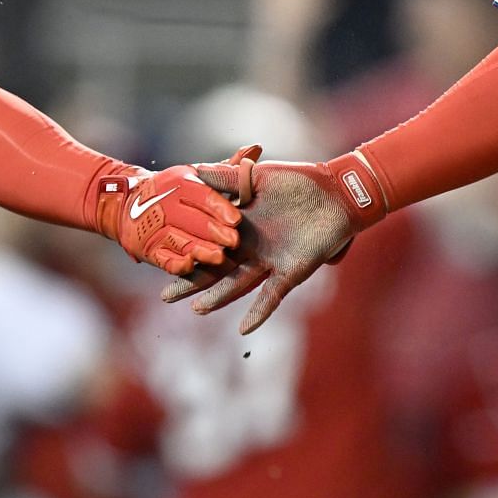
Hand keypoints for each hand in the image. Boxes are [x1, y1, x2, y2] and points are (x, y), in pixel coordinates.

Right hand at [91, 163, 247, 276]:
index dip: (219, 208)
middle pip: (191, 219)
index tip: (237, 219)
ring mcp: (154, 226)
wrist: (128, 205)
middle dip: (213, 231)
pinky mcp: (146, 248)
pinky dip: (175, 262)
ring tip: (218, 257)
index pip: (202, 195)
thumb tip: (256, 148)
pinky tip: (190, 265)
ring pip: (178, 239)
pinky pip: (161, 257)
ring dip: (198, 249)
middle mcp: (165, 203)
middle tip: (234, 242)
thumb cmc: (174, 190)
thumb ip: (226, 168)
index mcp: (179, 182)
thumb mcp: (197, 175)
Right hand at [164, 151, 385, 333]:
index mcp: (241, 225)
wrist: (336, 193)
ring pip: (238, 284)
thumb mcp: (258, 177)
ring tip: (196, 309)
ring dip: (218, 297)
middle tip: (166, 294)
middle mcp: (251, 247)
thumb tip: (194, 170)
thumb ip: (227, 177)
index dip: (187, 249)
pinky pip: (272, 296)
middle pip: (217, 267)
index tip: (161, 255)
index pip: (208, 240)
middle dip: (192, 280)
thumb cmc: (299, 181)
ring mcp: (270, 262)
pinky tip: (243, 328)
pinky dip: (259, 312)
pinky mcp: (290, 272)